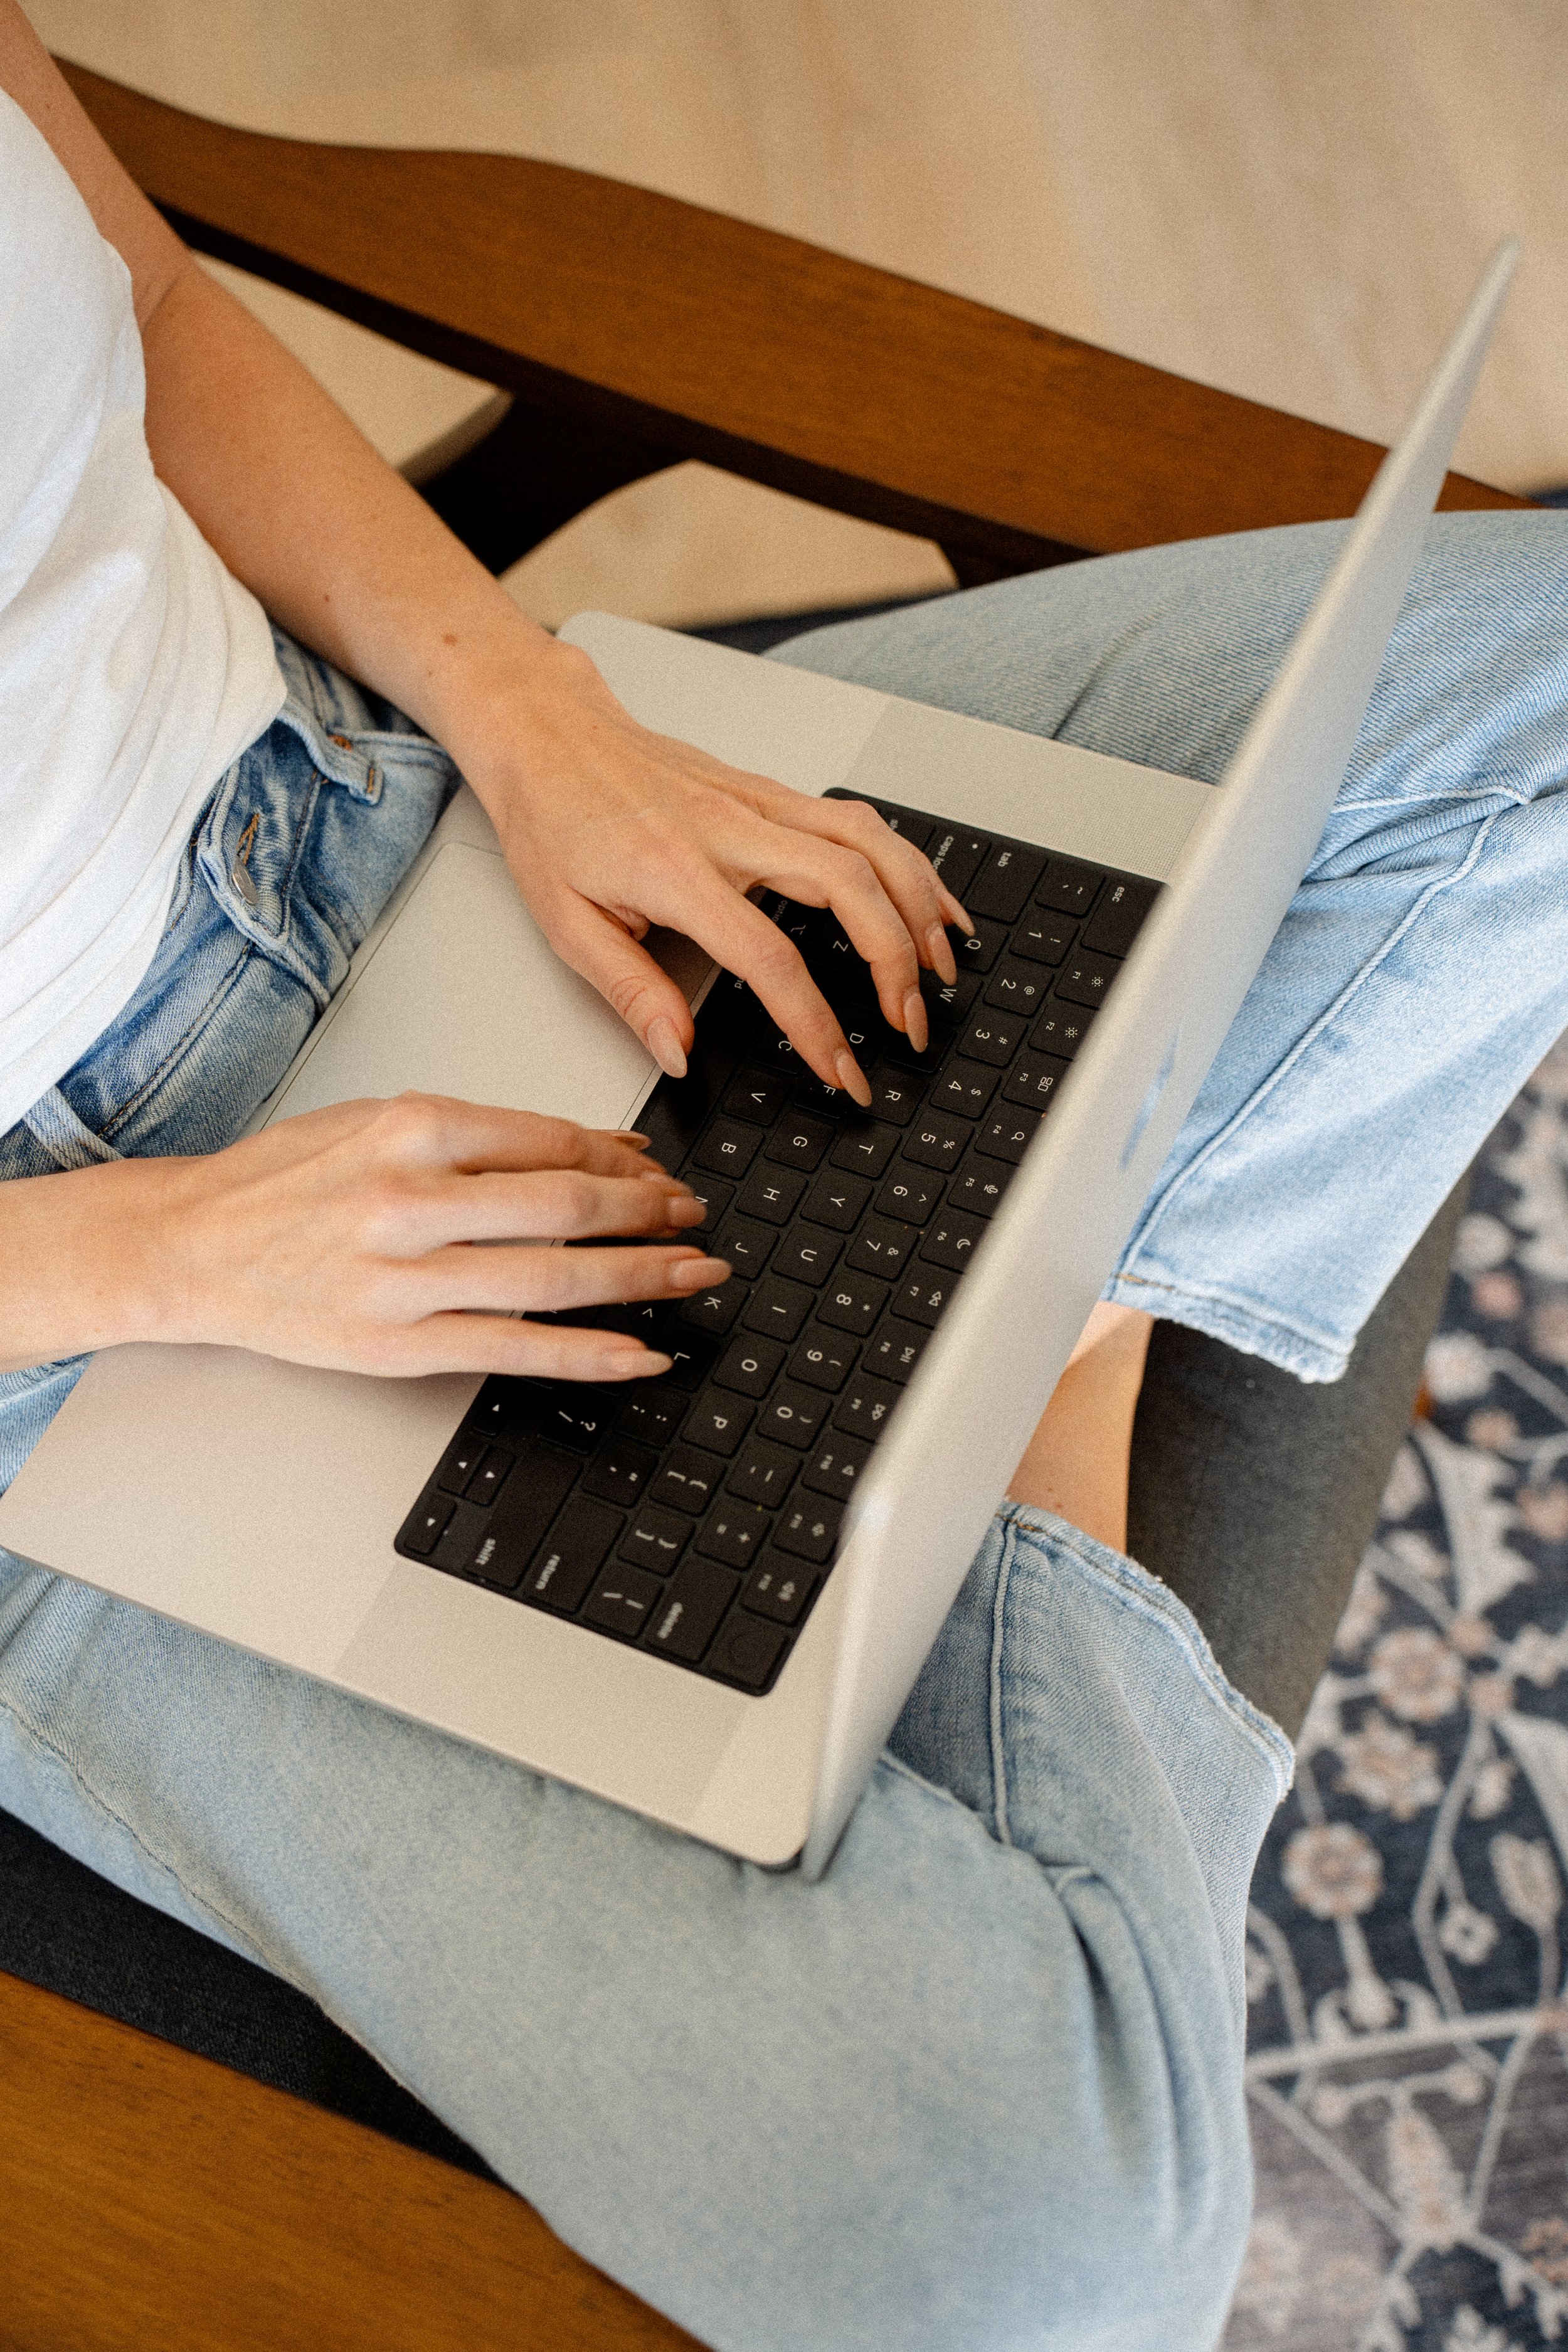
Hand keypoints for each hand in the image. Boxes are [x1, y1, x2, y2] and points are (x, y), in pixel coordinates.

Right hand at [13, 1095, 730, 1380]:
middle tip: (697, 1218)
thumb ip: (484, 1134)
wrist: (189, 1248)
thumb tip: (598, 1146)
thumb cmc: (283, 1181)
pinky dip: (590, 1354)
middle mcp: (413, 1197)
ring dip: (643, 1277)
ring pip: (556, 1276)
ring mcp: (407, 1278)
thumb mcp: (376, 1121)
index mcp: (413, 1126)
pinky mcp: (399, 1345)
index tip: (662, 1173)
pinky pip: (516, 1349)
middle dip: (651, 1214)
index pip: (553, 1141)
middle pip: (569, 1205)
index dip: (626, 1162)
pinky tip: (643, 1353)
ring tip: (696, 1273)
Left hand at [460, 640, 967, 1104]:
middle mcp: (730, 828)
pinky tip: (930, 901)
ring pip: (870, 844)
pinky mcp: (771, 790)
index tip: (841, 1071)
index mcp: (675, 871)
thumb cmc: (552, 820)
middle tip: (908, 1024)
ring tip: (942, 968)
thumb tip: (678, 1054)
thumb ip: (631, 993)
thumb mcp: (566, 924)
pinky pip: (859, 822)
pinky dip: (908, 862)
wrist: (546, 734)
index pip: (770, 959)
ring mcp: (758, 801)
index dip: (815, 1024)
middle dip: (895, 963)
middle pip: (849, 887)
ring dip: (920, 907)